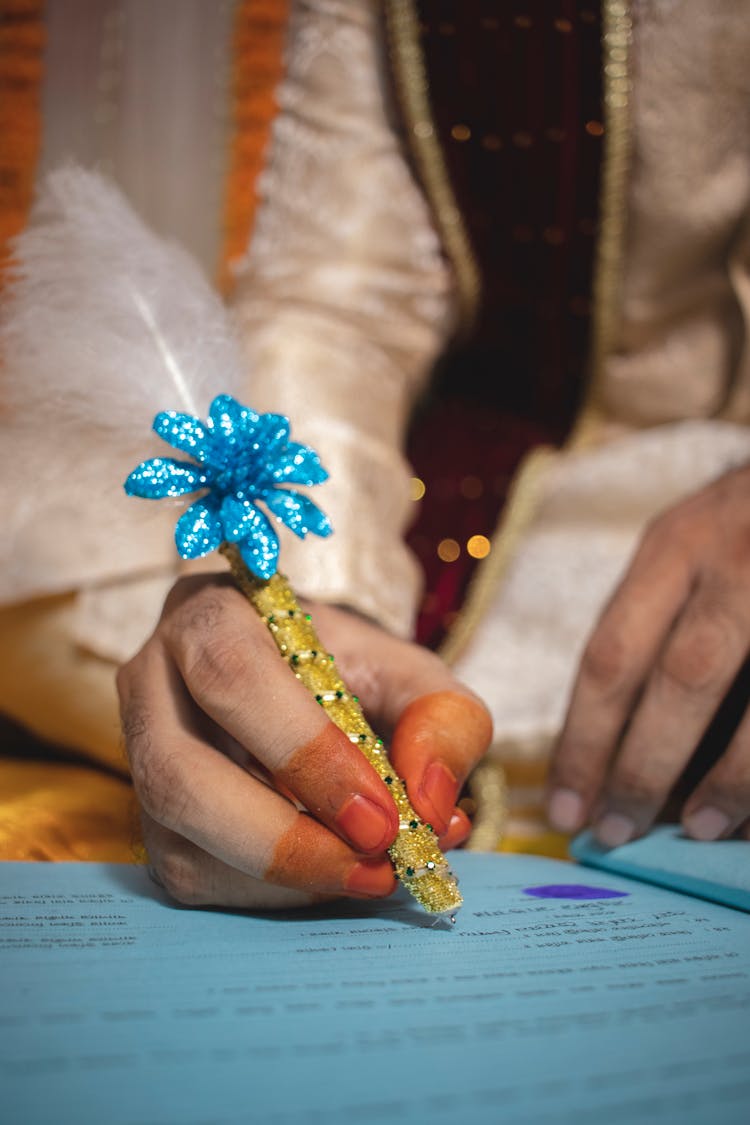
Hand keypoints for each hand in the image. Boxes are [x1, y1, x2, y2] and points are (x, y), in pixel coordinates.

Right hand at [117, 574, 490, 907]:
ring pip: (186, 838)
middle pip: (180, 775)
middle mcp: (154, 680)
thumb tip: (431, 807)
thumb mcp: (412, 673)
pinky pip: (196, 875)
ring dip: (288, 876)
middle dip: (285, 839)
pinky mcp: (150, 819)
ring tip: (373, 872)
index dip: (304, 753)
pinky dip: (276, 892)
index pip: (234, 677)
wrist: (301, 682)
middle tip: (377, 864)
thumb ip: (443, 720)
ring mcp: (139, 753)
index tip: (382, 816)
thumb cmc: (351, 670)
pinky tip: (332, 871)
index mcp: (212, 616)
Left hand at [547, 464, 749, 845]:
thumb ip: (655, 617)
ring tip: (695, 829)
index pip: (611, 655)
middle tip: (614, 832)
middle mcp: (733, 561)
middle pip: (679, 680)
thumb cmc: (745, 525)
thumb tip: (614, 742)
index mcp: (675, 546)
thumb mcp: (691, 542)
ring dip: (726, 780)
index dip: (583, 741)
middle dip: (642, 768)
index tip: (564, 805)